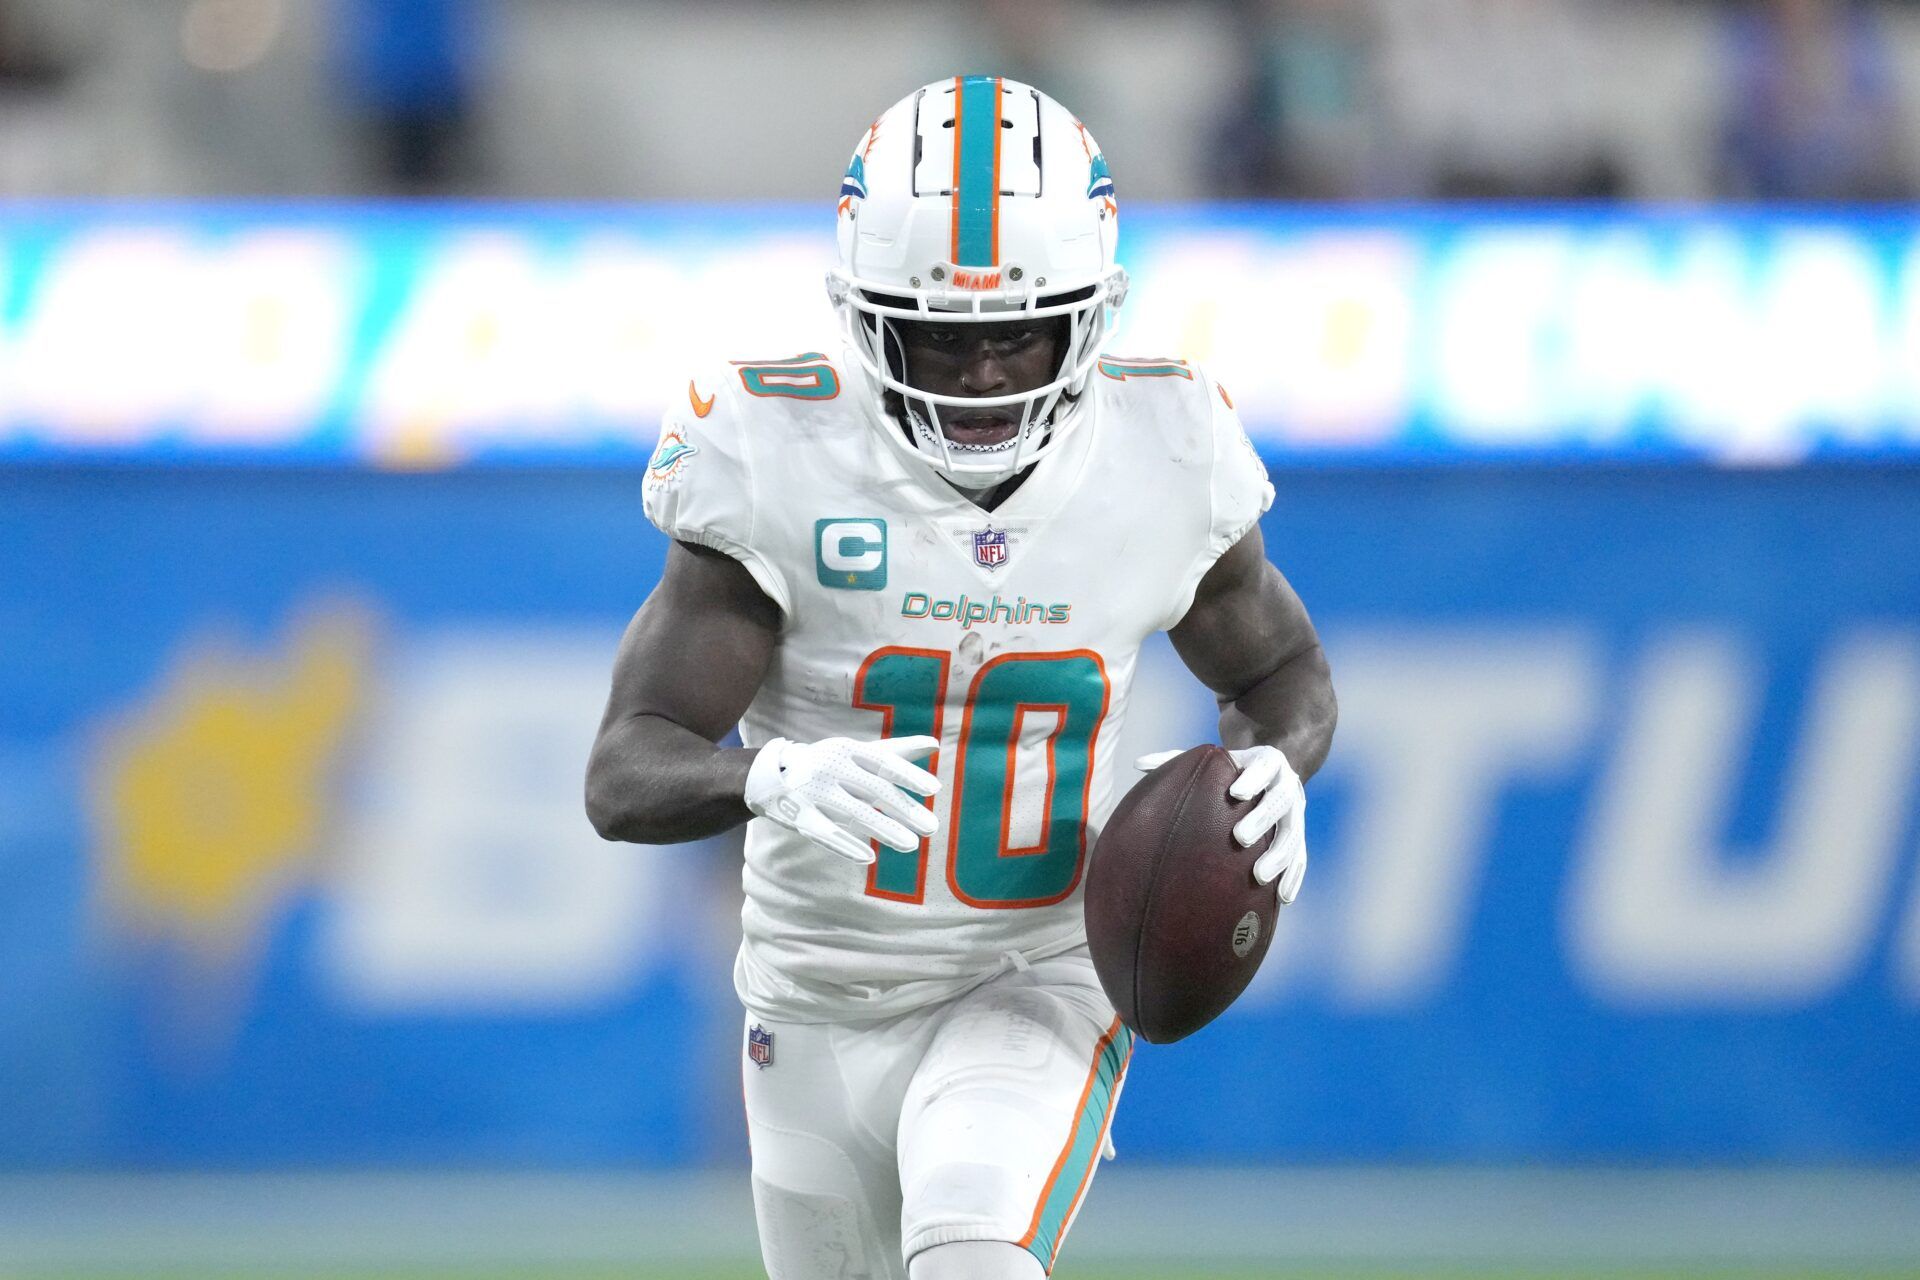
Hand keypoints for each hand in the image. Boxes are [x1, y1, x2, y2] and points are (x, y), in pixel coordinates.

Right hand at [745, 735, 939, 863]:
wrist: (769, 774)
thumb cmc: (827, 764)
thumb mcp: (856, 753)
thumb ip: (895, 752)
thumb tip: (935, 744)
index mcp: (846, 749)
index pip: (882, 762)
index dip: (908, 775)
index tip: (934, 789)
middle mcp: (830, 766)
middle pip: (873, 789)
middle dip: (904, 809)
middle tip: (932, 827)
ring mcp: (812, 791)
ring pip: (853, 813)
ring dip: (884, 829)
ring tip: (912, 844)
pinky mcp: (797, 814)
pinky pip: (825, 832)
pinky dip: (846, 845)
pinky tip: (869, 858)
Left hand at [1135, 745, 1306, 903]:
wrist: (1275, 770)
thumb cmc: (1232, 768)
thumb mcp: (1212, 761)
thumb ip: (1178, 759)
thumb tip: (1139, 764)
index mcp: (1266, 762)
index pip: (1264, 766)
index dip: (1253, 778)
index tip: (1236, 792)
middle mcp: (1286, 785)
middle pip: (1280, 800)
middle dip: (1262, 818)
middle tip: (1240, 837)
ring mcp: (1296, 812)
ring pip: (1293, 833)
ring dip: (1280, 855)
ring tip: (1260, 876)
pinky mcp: (1298, 835)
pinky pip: (1300, 857)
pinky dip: (1293, 876)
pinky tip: (1282, 897)